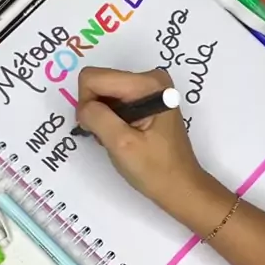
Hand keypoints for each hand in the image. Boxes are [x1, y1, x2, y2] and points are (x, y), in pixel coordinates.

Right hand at [77, 67, 204, 219]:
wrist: (181, 186)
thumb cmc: (155, 170)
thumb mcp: (122, 144)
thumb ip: (98, 118)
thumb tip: (83, 107)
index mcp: (148, 83)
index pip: (93, 78)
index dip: (87, 105)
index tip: (98, 130)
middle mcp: (150, 78)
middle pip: (99, 82)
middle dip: (96, 111)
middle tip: (110, 137)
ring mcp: (149, 88)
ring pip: (103, 92)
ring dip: (103, 117)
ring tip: (118, 139)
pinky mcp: (146, 99)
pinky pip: (114, 101)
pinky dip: (111, 119)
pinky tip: (123, 136)